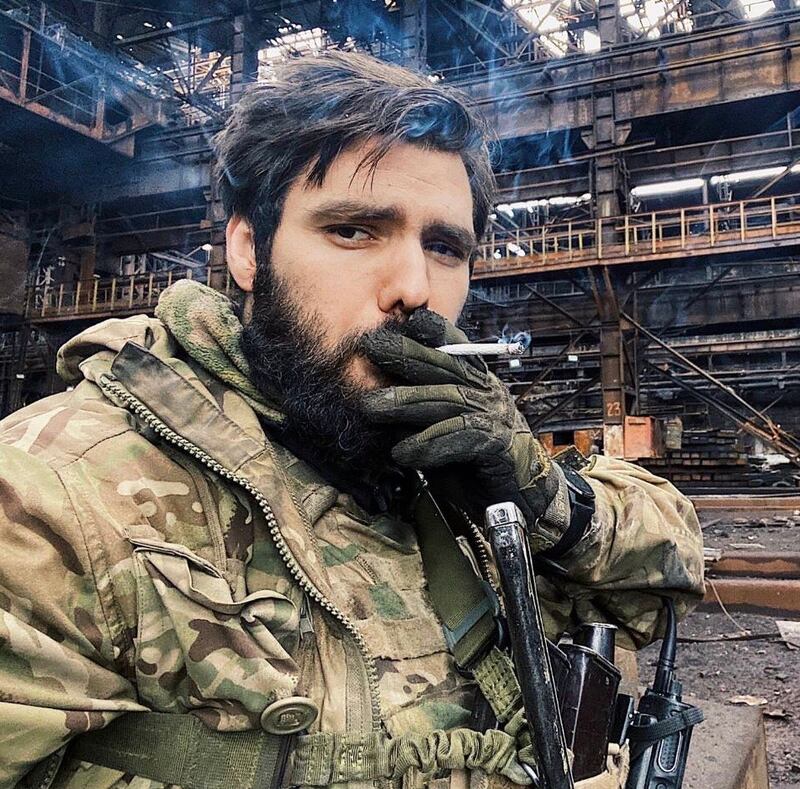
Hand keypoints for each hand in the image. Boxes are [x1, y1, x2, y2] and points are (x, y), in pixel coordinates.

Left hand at [361, 309, 565, 546]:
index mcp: (474, 381)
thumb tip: (376, 402)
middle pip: (446, 365)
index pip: (455, 347)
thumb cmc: (471, 461)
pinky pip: (462, 436)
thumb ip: (416, 415)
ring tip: (371, 407)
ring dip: (407, 402)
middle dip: (407, 354)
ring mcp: (495, 415)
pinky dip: (429, 443)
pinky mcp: (498, 444)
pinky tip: (402, 452)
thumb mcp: (437, 431)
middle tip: (370, 349)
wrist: (517, 495)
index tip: (400, 322)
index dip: (432, 331)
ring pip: (448, 398)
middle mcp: (486, 391)